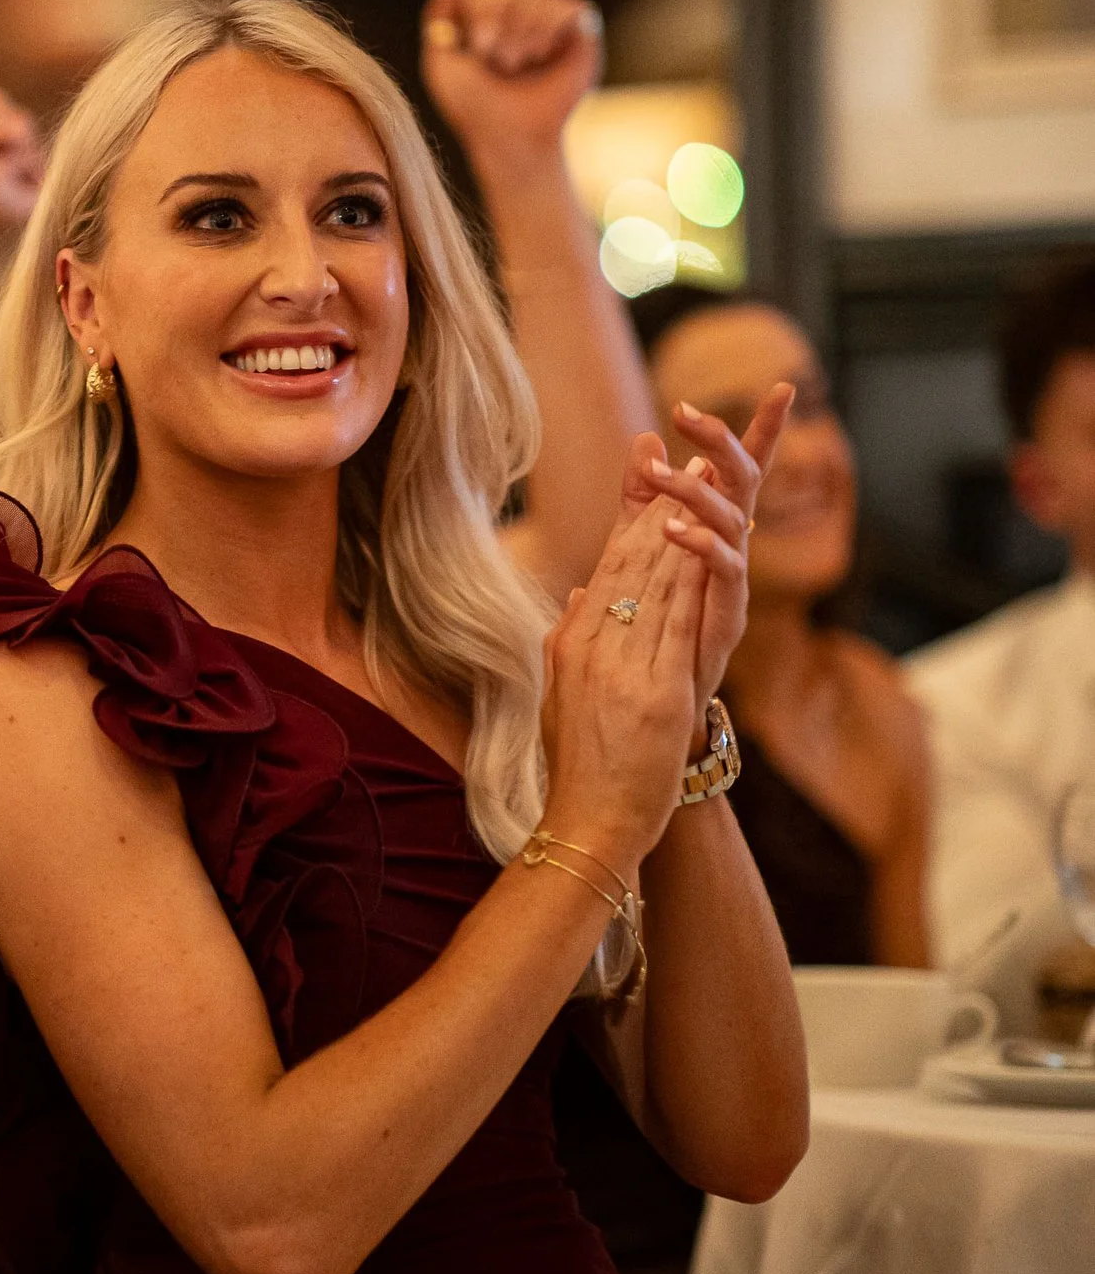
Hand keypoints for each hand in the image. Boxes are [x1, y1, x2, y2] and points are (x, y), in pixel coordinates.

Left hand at [421, 0, 601, 171]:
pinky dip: (552, 30)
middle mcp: (517, 9)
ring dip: (525, 32)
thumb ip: (437, 14)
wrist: (510, 134)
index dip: (480, 11)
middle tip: (499, 61)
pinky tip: (544, 56)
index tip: (478, 49)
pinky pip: (571, 3)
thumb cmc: (472, 105)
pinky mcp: (580, 28)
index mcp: (483, 13)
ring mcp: (549, 16)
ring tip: (520, 64)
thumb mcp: (440, 61)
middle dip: (501, 22)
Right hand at [540, 497, 715, 869]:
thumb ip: (571, 639)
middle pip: (630, 560)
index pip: (607, 564)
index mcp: (572, 643)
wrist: (588, 824)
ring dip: (683, 523)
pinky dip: (692, 580)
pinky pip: (675, 626)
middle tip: (682, 448)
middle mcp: (592, 646)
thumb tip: (581, 595)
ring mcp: (622, 668)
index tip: (650, 466)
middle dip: (659, 499)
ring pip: (655, 582)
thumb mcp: (563, 694)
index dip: (631, 511)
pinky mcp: (654, 694)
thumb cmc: (580, 768)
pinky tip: (710, 542)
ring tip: (703, 477)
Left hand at [626, 385, 793, 712]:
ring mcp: (735, 576)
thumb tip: (643, 439)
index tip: (785, 387)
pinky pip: (723, 567)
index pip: (742, 470)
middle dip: (722, 442)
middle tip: (684, 411)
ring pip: (732, 518)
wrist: (661, 695)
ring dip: (694, 490)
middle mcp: (733, 545)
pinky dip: (699, 542)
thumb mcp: (642, 546)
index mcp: (716, 526)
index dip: (765, 431)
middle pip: (743, 481)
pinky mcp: (729, 608)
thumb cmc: (659, 617)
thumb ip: (642, 496)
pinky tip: (671, 528)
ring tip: (658, 472)